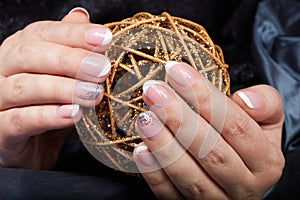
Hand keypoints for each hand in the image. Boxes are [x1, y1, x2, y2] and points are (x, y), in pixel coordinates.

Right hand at [0, 8, 111, 168]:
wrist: (32, 148)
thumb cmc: (49, 107)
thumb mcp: (63, 77)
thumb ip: (69, 48)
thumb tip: (82, 16)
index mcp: (20, 52)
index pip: (43, 33)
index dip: (75, 34)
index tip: (105, 38)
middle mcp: (4, 70)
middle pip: (30, 55)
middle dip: (70, 60)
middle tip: (102, 69)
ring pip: (25, 87)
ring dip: (63, 88)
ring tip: (93, 94)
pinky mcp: (0, 131)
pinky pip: (20, 120)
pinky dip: (48, 116)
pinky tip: (72, 115)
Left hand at [133, 62, 284, 198]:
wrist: (240, 176)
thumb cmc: (248, 142)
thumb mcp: (267, 121)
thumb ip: (266, 104)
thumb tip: (245, 100)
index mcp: (266, 161)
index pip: (236, 125)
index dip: (205, 97)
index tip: (176, 71)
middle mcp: (244, 186)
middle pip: (212, 151)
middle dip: (180, 118)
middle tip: (154, 92)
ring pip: (190, 177)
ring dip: (164, 146)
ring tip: (145, 118)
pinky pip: (170, 195)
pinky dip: (155, 174)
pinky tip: (141, 150)